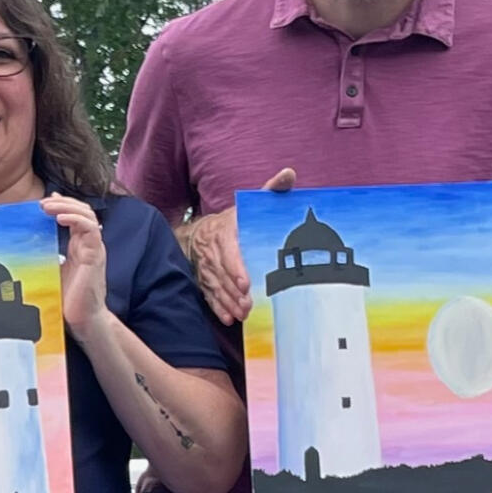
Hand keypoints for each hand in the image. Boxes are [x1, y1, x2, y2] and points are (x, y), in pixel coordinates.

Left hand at [44, 193, 110, 335]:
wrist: (83, 319)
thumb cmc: (68, 299)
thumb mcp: (52, 271)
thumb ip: (47, 256)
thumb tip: (28, 247)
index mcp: (80, 246)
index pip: (75, 216)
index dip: (62, 205)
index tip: (44, 201)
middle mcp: (88, 244)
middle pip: (82, 210)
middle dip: (62, 203)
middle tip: (42, 203)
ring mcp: (93, 248)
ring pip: (87, 215)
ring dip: (67, 207)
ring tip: (48, 207)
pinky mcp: (95, 255)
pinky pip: (90, 229)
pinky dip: (76, 219)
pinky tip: (60, 218)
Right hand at [176, 164, 297, 327]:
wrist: (202, 233)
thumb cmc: (234, 220)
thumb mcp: (250, 204)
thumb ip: (270, 190)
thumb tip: (289, 174)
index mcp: (225, 232)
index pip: (229, 252)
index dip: (236, 269)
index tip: (246, 283)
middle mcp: (212, 251)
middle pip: (223, 274)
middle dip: (235, 291)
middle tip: (248, 305)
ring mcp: (206, 268)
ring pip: (216, 287)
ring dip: (228, 302)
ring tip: (242, 314)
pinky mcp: (204, 280)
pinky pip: (208, 295)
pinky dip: (218, 308)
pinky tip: (229, 318)